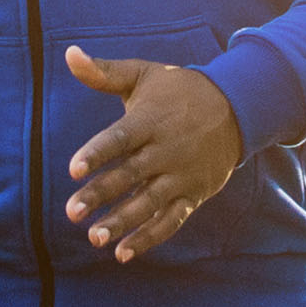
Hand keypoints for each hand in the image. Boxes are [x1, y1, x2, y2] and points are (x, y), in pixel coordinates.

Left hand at [60, 48, 243, 263]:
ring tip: (94, 237)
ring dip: (122, 222)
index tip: (72, 169)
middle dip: (101, 195)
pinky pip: (171, 220)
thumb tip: (68, 54)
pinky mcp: (193, 195)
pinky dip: (149, 238)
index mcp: (150, 121)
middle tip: (72, 213)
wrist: (237, 107)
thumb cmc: (179, 91)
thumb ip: (104, 72)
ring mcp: (181, 175)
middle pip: (130, 175)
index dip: (97, 153)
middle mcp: (166, 150)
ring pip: (149, 203)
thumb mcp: (144, 75)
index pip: (120, 138)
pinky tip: (123, 252)